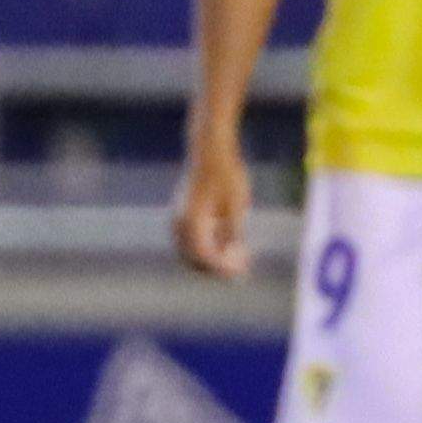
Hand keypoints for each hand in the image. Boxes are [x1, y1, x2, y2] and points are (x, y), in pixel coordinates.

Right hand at [172, 140, 251, 279]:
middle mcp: (180, 223)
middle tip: (243, 267)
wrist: (211, 150)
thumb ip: (232, 231)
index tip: (241, 271)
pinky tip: (231, 244)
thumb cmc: (227, 175)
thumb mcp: (236, 205)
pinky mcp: (183, 216)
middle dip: (218, 267)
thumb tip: (231, 254)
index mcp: (192, 220)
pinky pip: (192, 242)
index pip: (204, 256)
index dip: (222, 268)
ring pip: (191, 253)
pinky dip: (208, 249)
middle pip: (194, 259)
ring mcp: (178, 220)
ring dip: (212, 260)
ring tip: (240, 255)